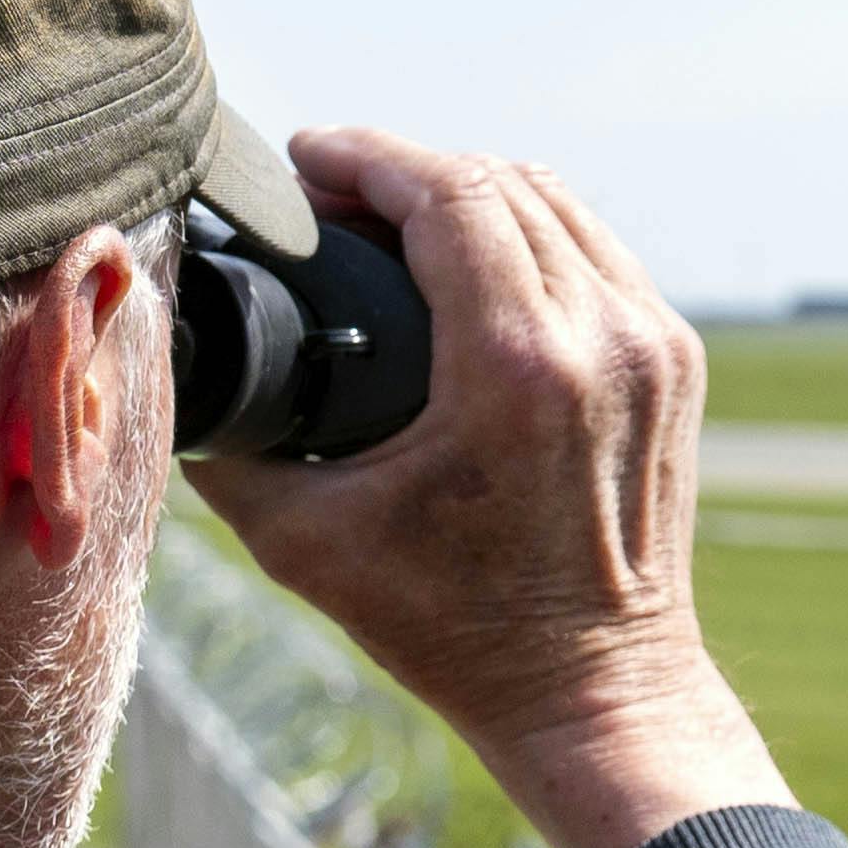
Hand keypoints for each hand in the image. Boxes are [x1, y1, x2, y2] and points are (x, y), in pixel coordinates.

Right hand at [184, 129, 796, 847]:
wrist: (595, 691)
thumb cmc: (458, 630)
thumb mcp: (310, 544)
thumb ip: (226, 451)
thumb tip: (171, 369)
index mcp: (518, 367)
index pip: (448, 190)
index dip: (365, 156)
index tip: (303, 159)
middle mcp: (602, 338)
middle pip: (500, 181)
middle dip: (406, 169)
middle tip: (331, 194)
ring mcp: (654, 346)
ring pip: (558, 203)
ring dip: (471, 190)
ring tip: (393, 216)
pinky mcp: (676, 362)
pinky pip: (599, 251)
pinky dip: (531, 233)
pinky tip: (474, 255)